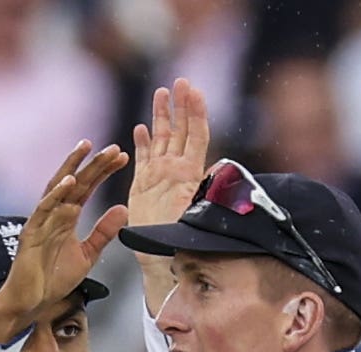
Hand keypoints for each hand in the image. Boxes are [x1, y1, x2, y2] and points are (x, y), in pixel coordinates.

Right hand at [0, 142, 131, 344]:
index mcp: (66, 217)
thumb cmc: (54, 279)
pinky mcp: (30, 233)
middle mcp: (53, 213)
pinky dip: (56, 195)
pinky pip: (44, 210)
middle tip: (113, 148)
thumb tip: (124, 208)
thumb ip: (104, 232)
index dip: (103, 171)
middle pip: (75, 182)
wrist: (32, 303)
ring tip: (88, 149)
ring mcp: (41, 221)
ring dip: (74, 168)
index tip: (121, 157)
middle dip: (94, 164)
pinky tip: (69, 182)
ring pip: (58, 188)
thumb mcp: (87, 254)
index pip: (87, 188)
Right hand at [128, 81, 211, 232]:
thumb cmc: (181, 242)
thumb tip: (219, 177)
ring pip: (161, 138)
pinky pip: (143, 158)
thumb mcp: (196, 217)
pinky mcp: (143, 185)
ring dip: (161, 115)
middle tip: (180, 81)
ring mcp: (159, 175)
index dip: (197, 113)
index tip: (196, 91)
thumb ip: (205, 196)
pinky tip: (141, 128)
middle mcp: (175, 170)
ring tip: (162, 93)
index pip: (197, 136)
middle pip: (180, 130)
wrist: (161, 260)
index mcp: (189, 174)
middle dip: (180, 105)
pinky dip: (142, 142)